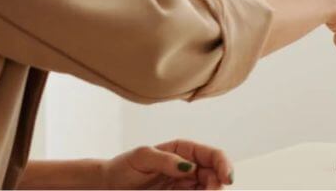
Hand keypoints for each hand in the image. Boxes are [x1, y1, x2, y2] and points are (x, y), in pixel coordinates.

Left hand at [100, 139, 233, 189]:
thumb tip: (190, 166)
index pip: (213, 155)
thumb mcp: (142, 157)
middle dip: (215, 186)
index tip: (227, 180)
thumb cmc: (123, 167)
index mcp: (184, 150)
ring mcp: (185, 183)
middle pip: (215, 176)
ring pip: (208, 189)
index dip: (224, 166)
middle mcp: (189, 166)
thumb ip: (166, 159)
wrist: (109, 185)